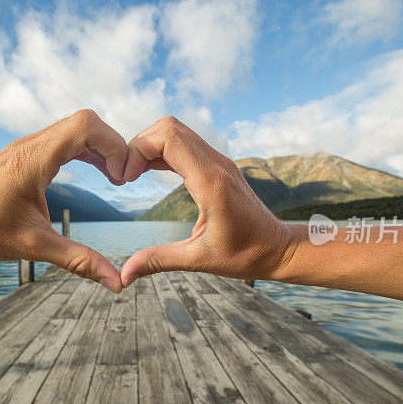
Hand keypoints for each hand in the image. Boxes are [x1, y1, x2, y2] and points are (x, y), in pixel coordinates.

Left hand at [0, 109, 126, 292]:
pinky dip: (86, 150)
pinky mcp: (27, 153)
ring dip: (101, 148)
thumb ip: (78, 260)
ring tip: (115, 178)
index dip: (113, 145)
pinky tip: (96, 172)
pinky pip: (65, 138)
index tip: (121, 178)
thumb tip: (115, 282)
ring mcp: (29, 146)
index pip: (86, 127)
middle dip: (112, 147)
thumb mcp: (33, 246)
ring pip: (77, 128)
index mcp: (34, 160)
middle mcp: (32, 145)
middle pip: (86, 123)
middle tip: (122, 179)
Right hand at [120, 116, 296, 286]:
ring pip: (176, 131)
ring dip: (149, 146)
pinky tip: (148, 171)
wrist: (278, 248)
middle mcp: (216, 164)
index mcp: (211, 182)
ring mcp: (218, 162)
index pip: (168, 138)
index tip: (126, 178)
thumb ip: (159, 261)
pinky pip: (185, 144)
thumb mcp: (199, 260)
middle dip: (139, 145)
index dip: (138, 150)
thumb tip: (124, 275)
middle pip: (169, 128)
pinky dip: (162, 151)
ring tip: (133, 174)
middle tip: (125, 175)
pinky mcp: (217, 166)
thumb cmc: (245, 255)